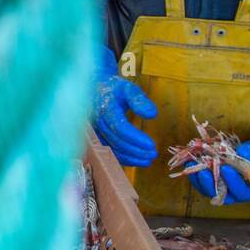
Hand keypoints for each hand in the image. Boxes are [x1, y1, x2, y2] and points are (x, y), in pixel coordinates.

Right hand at [92, 44, 158, 166]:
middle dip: (135, 150)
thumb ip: (139, 100)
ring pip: (112, 148)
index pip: (120, 127)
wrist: (96, 90)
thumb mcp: (128, 88)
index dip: (135, 138)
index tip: (151, 145)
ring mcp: (96, 131)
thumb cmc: (114, 89)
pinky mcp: (97, 137)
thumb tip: (152, 114)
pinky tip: (137, 160)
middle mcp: (98, 122)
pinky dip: (123, 158)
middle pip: (117, 140)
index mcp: (105, 107)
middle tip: (153, 154)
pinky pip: (109, 150)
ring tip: (148, 160)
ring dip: (130, 157)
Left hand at [188, 115, 249, 203]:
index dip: (233, 182)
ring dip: (199, 180)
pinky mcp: (214, 184)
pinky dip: (196, 175)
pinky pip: (203, 183)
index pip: (242, 191)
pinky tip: (190, 164)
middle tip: (204, 171)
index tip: (226, 169)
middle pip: (221, 194)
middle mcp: (237, 195)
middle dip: (211, 183)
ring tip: (193, 166)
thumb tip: (242, 152)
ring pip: (209, 190)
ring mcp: (224, 190)